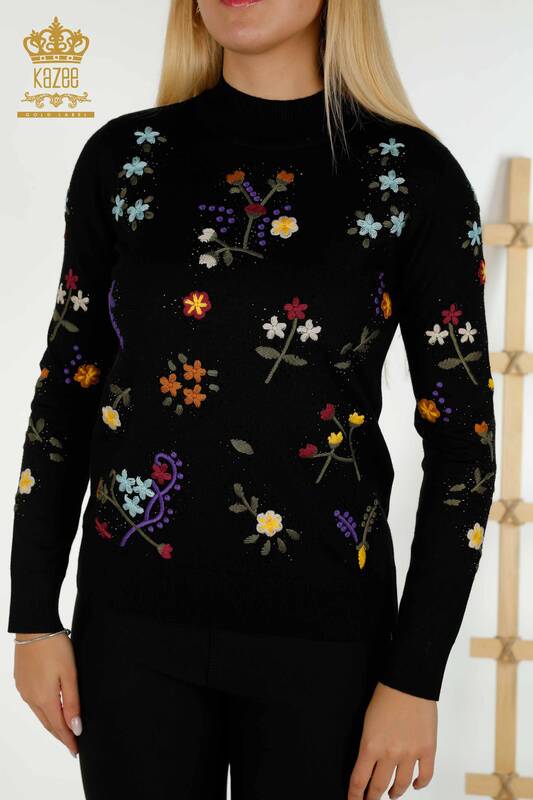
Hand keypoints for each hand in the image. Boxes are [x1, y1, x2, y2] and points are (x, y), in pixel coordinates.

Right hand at [13, 632, 81, 757]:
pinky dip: (43, 711)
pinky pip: (33, 702)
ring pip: (40, 713)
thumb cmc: (55, 647)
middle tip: (72, 745)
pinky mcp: (21, 681)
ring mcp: (24, 690)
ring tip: (63, 731)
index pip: (59, 727)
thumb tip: (76, 727)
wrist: (34, 627)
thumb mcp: (70, 674)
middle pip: (48, 723)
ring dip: (52, 724)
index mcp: (45, 698)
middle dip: (61, 735)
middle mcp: (31, 698)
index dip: (68, 740)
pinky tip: (49, 709)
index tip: (76, 750)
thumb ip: (72, 702)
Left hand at [348, 681, 436, 799]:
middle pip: (379, 787)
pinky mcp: (427, 750)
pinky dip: (420, 784)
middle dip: (373, 798)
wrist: (408, 682)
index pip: (359, 780)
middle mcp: (390, 754)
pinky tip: (416, 785)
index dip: (355, 795)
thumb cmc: (386, 696)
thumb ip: (368, 744)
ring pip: (401, 785)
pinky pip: (425, 776)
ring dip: (395, 792)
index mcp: (370, 746)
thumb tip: (368, 763)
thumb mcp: (368, 723)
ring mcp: (410, 754)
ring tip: (392, 794)